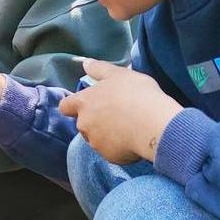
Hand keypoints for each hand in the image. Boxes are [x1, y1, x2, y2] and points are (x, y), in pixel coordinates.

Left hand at [59, 60, 182, 163]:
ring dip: (106, 134)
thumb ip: (99, 69)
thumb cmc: (136, 94)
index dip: (74, 106)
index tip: (87, 105)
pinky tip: (133, 139)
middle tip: (117, 114)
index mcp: (83, 103)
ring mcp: (95, 142)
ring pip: (96, 138)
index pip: (65, 106)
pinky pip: (111, 151)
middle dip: (95, 120)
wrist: (153, 123)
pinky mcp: (108, 156)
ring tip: (127, 127)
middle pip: (83, 123)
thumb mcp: (119, 74)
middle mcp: (84, 123)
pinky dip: (119, 147)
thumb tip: (85, 63)